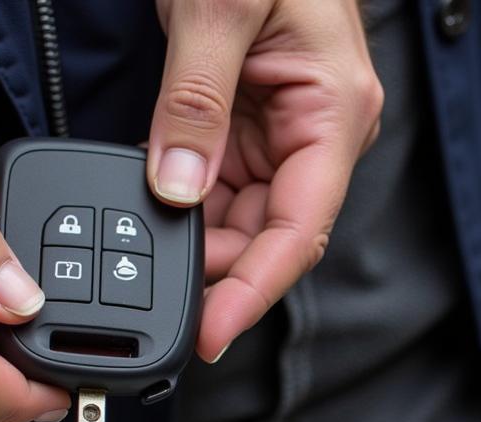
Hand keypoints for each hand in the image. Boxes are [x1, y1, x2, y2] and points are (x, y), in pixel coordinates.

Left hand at [148, 0, 382, 361]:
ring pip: (242, 221)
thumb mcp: (221, 7)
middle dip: (217, 273)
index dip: (255, 289)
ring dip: (196, 245)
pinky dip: (184, 211)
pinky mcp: (249, 131)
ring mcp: (283, 137)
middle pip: (270, 237)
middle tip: (157, 300)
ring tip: (147, 262)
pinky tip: (152, 220)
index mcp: (333, 116)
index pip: (299, 230)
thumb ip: (195, 104)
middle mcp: (314, 137)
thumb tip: (174, 189)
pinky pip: (220, 189)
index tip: (212, 331)